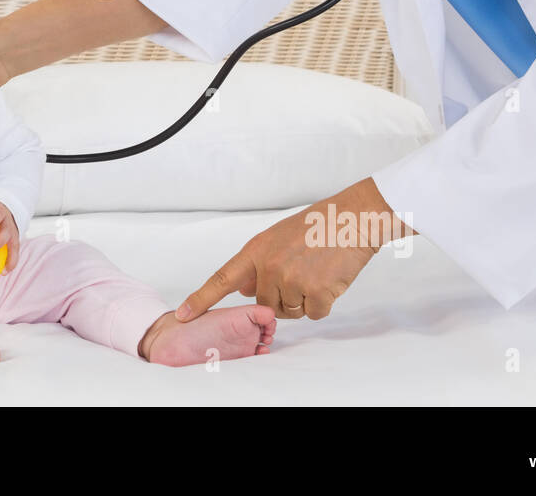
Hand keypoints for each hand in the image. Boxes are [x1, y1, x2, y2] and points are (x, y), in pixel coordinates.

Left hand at [176, 182, 394, 321]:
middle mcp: (270, 266)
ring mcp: (292, 280)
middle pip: (264, 304)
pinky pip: (314, 314)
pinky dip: (323, 303)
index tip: (182, 315)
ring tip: (317, 272)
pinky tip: (330, 280)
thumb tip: (240, 288)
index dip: (201, 299)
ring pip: (290, 312)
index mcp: (256, 251)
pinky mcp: (317, 292)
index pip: (221, 279)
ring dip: (304, 300)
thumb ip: (257, 264)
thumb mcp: (277, 238)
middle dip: (281, 297)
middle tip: (301, 272)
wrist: (352, 219)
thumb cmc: (316, 226)